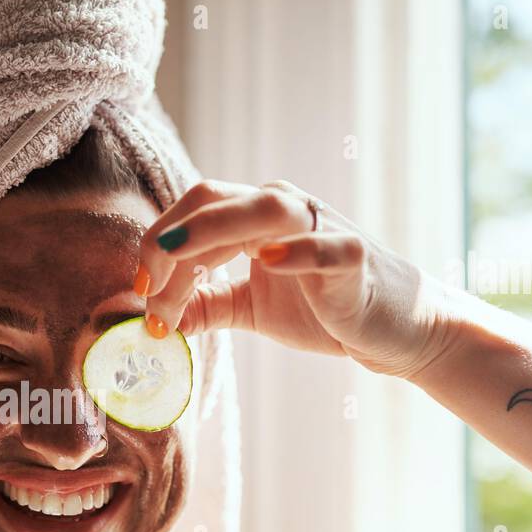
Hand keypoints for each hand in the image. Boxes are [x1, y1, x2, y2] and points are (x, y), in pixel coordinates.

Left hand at [135, 180, 455, 379]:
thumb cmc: (323, 309)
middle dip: (167, 246)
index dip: (154, 247)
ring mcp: (319, 226)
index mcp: (254, 215)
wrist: (392, 329)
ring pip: (260, 209)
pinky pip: (322, 245)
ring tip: (174, 267)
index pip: (190, 212)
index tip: (139, 294)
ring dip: (207, 237)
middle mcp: (283, 208)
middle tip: (149, 296)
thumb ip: (204, 305)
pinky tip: (264, 261)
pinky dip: (293, 250)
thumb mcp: (250, 307)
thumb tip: (153, 319)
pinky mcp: (353, 256)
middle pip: (210, 202)